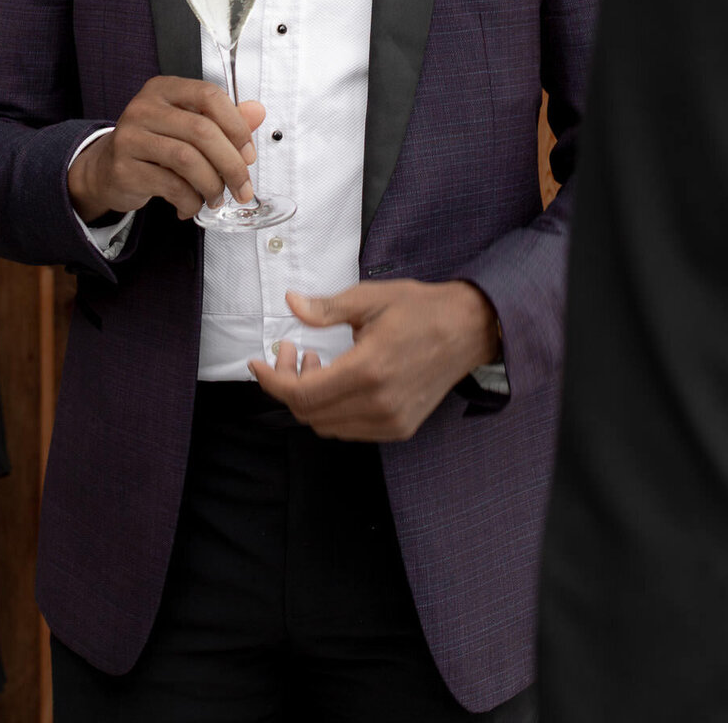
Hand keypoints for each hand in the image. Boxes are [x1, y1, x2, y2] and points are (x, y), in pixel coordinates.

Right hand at [68, 76, 264, 222]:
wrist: (107, 169)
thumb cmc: (154, 145)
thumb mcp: (187, 126)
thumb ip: (223, 119)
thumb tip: (257, 112)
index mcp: (164, 89)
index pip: (209, 95)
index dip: (236, 125)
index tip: (248, 153)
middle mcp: (145, 107)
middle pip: (202, 131)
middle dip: (231, 164)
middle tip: (242, 186)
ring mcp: (131, 136)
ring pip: (187, 160)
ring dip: (211, 185)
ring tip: (215, 198)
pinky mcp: (124, 167)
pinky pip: (170, 186)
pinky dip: (190, 200)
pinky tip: (191, 205)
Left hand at [249, 279, 499, 440]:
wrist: (469, 330)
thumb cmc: (420, 309)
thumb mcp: (370, 298)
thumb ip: (326, 308)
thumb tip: (291, 304)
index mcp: (368, 370)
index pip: (302, 394)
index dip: (272, 381)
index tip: (258, 363)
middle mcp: (379, 404)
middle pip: (310, 414)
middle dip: (287, 384)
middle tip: (288, 350)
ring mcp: (391, 421)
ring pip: (327, 425)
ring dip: (308, 398)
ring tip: (311, 360)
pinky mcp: (400, 428)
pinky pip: (349, 429)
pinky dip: (331, 409)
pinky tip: (335, 377)